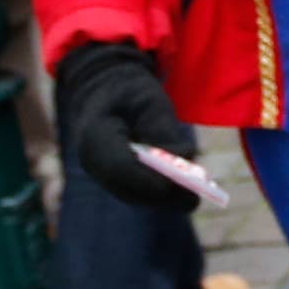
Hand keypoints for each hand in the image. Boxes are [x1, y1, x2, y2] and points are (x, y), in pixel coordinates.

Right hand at [57, 42, 199, 209]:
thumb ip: (163, 130)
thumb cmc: (129, 92)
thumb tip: (187, 158)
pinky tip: (186, 189)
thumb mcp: (149, 101)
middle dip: (164, 193)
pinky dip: (161, 193)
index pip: (119, 167)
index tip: (181, 182)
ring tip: (196, 193)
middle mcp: (92, 160)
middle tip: (196, 194)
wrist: (102, 91)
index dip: (151, 179)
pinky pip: (135, 192)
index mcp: (95, 135)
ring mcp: (99, 172)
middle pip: (127, 189)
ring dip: (165, 197)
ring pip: (133, 195)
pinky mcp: (110, 178)